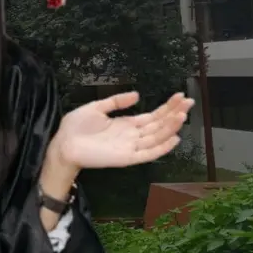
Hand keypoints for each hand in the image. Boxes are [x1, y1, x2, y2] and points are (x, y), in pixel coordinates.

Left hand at [51, 91, 193, 170]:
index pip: (152, 115)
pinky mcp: (127, 158)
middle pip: (159, 124)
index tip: (180, 96)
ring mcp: (131, 147)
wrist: (63, 144)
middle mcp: (132, 135)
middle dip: (174, 113)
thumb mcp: (97, 107)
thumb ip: (116, 101)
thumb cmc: (76, 127)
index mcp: (126, 124)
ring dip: (171, 127)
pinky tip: (174, 138)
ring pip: (157, 137)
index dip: (167, 107)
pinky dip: (162, 147)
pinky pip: (148, 154)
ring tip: (183, 115)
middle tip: (189, 101)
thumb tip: (137, 94)